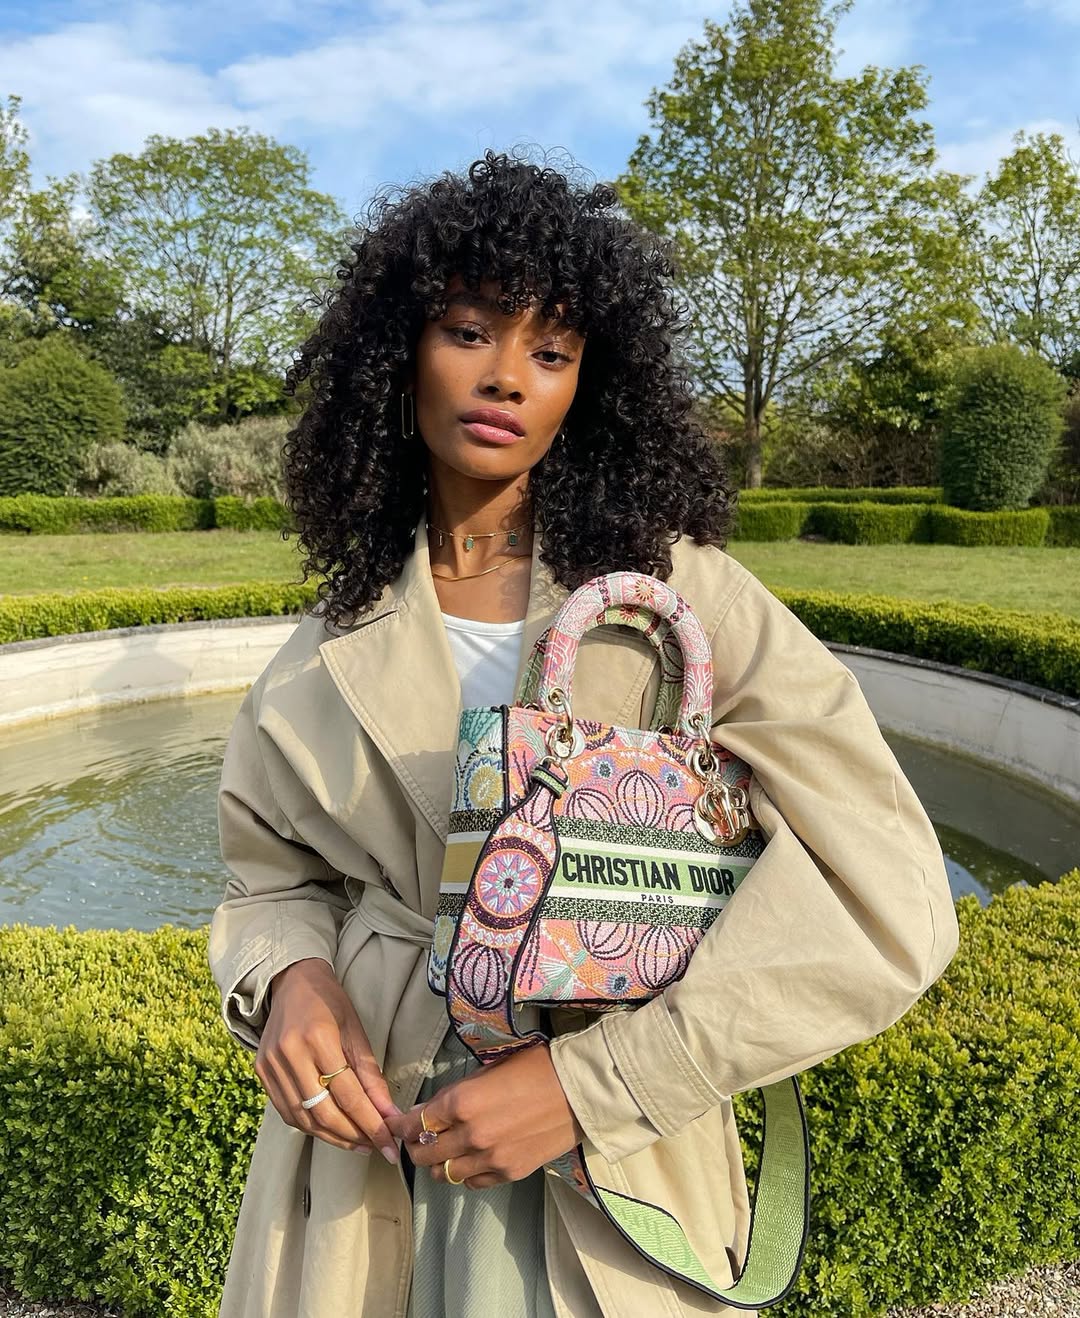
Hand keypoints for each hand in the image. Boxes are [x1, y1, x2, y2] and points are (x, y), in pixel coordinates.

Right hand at [255, 957, 400, 1162]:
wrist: (291, 981)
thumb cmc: (330, 1002)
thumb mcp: (357, 1031)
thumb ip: (371, 1075)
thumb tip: (389, 1114)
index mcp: (319, 1038)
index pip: (348, 1095)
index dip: (371, 1124)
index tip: (390, 1145)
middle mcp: (290, 1054)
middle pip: (323, 1112)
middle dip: (353, 1136)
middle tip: (377, 1146)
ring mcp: (271, 1065)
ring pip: (303, 1119)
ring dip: (333, 1137)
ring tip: (358, 1143)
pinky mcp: (261, 1073)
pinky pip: (287, 1111)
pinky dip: (310, 1126)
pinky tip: (331, 1130)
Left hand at [387, 1042, 584, 1188]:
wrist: (578, 1089)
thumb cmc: (535, 1068)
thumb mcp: (488, 1071)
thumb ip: (456, 1094)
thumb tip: (428, 1110)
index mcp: (461, 1101)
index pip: (415, 1123)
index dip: (402, 1126)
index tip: (397, 1126)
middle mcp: (470, 1134)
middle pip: (424, 1153)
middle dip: (416, 1146)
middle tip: (419, 1139)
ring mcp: (490, 1158)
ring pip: (443, 1174)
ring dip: (439, 1163)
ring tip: (444, 1152)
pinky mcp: (509, 1173)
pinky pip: (473, 1183)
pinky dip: (466, 1174)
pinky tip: (471, 1161)